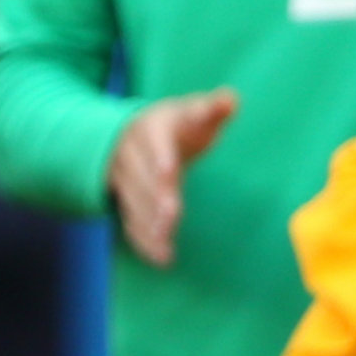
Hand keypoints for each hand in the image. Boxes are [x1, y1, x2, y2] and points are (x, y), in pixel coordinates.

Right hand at [108, 87, 236, 267]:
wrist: (133, 134)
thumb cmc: (176, 125)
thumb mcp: (191, 112)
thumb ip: (211, 109)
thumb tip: (230, 98)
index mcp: (151, 128)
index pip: (155, 143)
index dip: (161, 159)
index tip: (169, 174)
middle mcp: (132, 153)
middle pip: (143, 177)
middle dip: (155, 199)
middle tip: (170, 218)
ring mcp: (125, 177)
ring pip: (134, 201)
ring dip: (148, 223)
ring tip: (165, 245)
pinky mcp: (126, 199)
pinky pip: (130, 220)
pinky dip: (143, 239)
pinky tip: (161, 257)